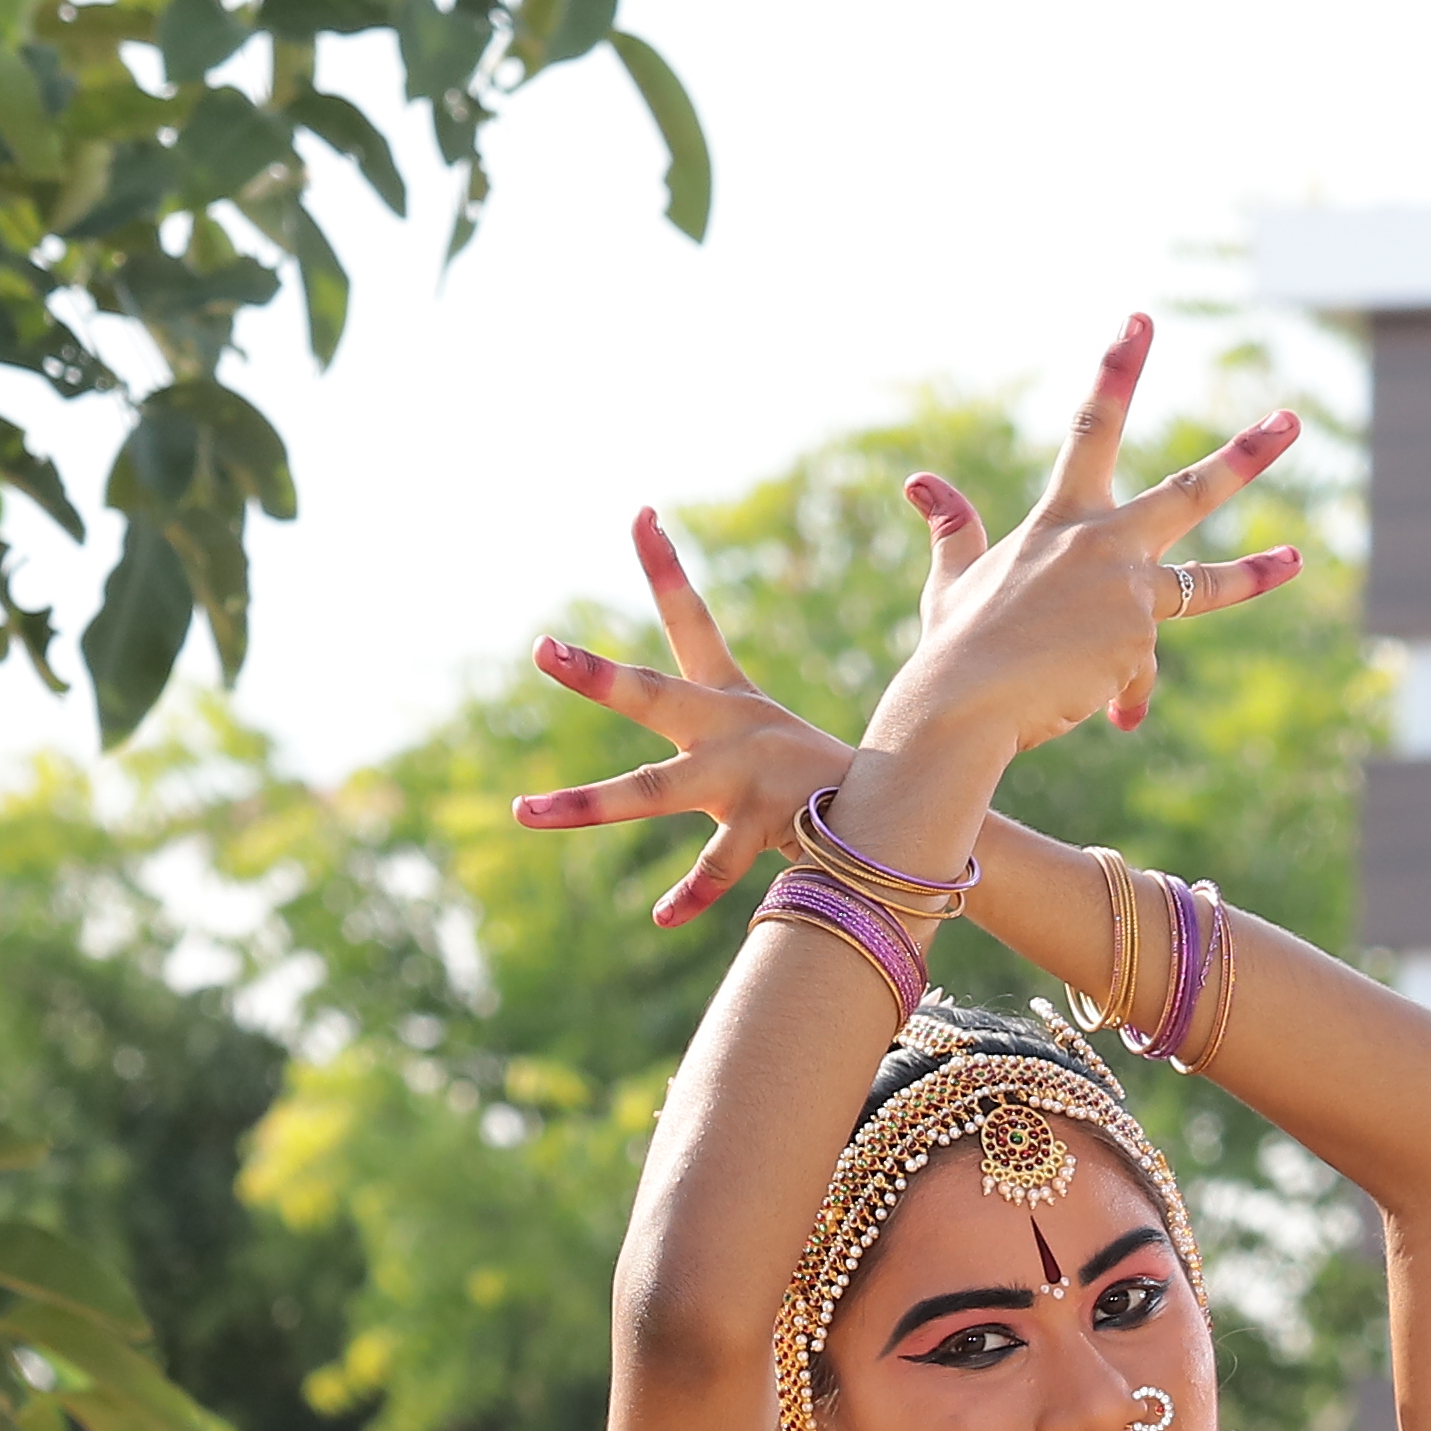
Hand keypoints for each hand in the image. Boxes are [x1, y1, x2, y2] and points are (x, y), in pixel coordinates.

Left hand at [503, 510, 850, 926]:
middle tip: (544, 650)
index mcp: (729, 699)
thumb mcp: (776, 735)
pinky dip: (694, 893)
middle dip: (597, 676)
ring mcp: (743, 778)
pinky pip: (718, 865)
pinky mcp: (765, 825)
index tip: (640, 515)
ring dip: (589, 803)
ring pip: (653, 791)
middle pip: (651, 694)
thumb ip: (730, 722)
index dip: (663, 567)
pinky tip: (662, 916)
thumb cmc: (831, 779)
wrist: (903, 818)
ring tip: (527, 812)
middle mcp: (729, 729)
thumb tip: (738, 720)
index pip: (691, 618)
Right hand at [878, 315, 1312, 771]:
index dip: (1119, 370)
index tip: (1142, 321)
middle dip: (1244, 456)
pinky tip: (1089, 709)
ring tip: (1296, 559)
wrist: (962, 703)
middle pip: (1190, 492)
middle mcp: (1102, 545)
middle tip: (1289, 420)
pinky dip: (1117, 697)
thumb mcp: (952, 580)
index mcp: (1059, 519)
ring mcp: (1127, 594)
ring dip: (1257, 572)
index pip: (1093, 427)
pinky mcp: (1139, 645)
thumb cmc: (956, 645)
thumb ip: (954, 529)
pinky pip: (1139, 677)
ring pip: (1206, 586)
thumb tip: (920, 481)